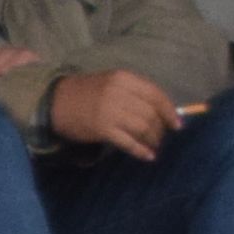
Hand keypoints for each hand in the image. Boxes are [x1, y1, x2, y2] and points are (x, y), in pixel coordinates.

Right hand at [44, 67, 179, 161]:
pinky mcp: (102, 129)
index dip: (169, 111)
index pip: (155, 94)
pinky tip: (148, 156)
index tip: (177, 124)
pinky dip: (141, 150)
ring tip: (154, 146)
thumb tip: (162, 111)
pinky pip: (129, 142)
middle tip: (161, 137)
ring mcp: (110, 111)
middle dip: (160, 129)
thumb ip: (134, 93)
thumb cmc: (86, 92)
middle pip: (151, 113)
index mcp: (123, 78)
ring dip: (153, 140)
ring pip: (143, 127)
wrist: (55, 102)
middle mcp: (118, 92)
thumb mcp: (111, 83)